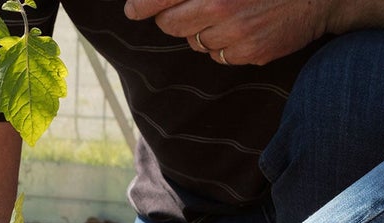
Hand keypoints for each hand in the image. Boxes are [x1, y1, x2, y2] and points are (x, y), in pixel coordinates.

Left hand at [125, 0, 331, 66]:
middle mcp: (221, 5)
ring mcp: (237, 32)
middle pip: (172, 24)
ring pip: (196, 42)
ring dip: (201, 31)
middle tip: (177, 12)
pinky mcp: (252, 52)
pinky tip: (240, 30)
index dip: (142, 4)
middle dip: (170, 18)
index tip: (132, 8)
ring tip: (224, 15)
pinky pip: (220, 56)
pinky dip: (223, 46)